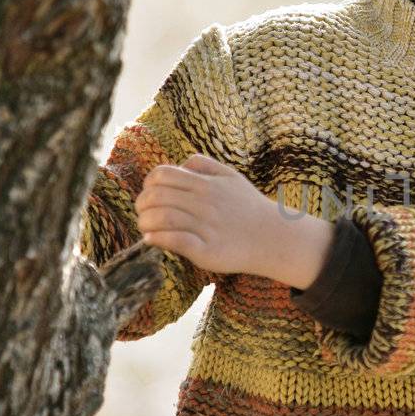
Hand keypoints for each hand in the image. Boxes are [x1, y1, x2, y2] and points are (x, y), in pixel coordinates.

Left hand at [135, 153, 274, 276]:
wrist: (273, 237)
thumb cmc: (248, 207)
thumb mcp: (231, 176)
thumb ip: (204, 164)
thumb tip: (180, 164)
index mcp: (205, 183)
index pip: (161, 175)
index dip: (148, 185)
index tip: (150, 197)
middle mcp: (203, 202)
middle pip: (155, 197)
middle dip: (141, 206)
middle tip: (144, 215)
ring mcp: (205, 226)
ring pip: (161, 218)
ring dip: (145, 224)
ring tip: (146, 229)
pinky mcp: (207, 250)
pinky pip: (175, 241)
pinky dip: (157, 239)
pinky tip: (152, 241)